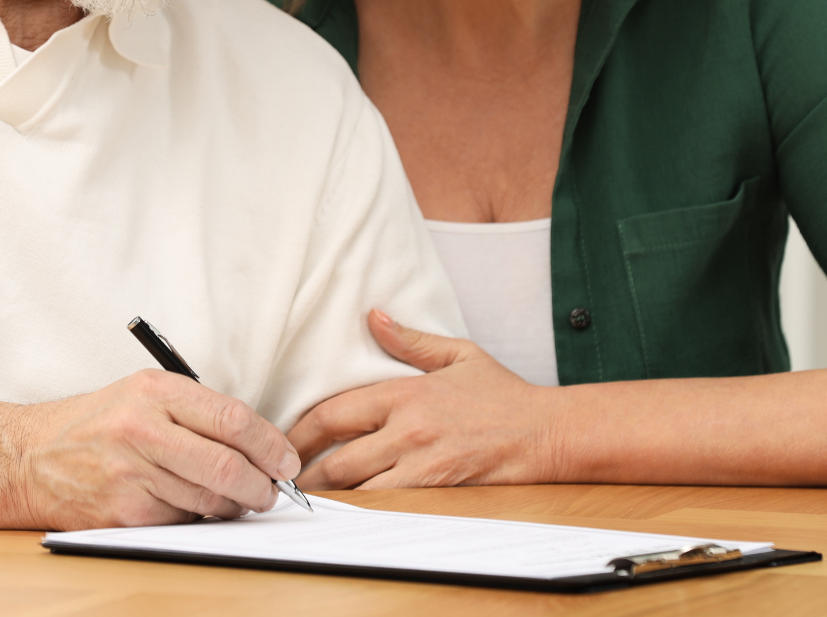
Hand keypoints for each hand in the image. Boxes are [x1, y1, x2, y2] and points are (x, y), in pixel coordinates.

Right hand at [0, 369, 300, 528]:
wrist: (29, 456)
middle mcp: (142, 429)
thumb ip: (197, 411)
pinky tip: (193, 508)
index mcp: (155, 391)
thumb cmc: (96, 423)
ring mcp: (130, 474)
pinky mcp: (121, 512)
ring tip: (236, 500)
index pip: (232, 418)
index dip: (270, 445)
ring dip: (234, 506)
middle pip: (226, 465)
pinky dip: (198, 519)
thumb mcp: (143, 393)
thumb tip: (258, 445)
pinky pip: (181, 521)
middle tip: (272, 490)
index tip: (286, 460)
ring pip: (208, 499)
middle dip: (262, 485)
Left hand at [286, 310, 561, 490]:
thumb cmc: (502, 394)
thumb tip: (372, 316)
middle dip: (303, 472)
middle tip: (282, 478)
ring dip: (329, 495)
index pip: (335, 412)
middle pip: (337, 458)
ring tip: (304, 499)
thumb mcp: (458, 355)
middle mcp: (408, 429)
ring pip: (358, 487)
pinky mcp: (438, 489)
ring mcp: (422, 463)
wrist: (545, 432)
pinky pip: (388, 504)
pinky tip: (346, 511)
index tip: (283, 439)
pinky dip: (363, 508)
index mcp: (406, 393)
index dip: (300, 430)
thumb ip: (410, 341)